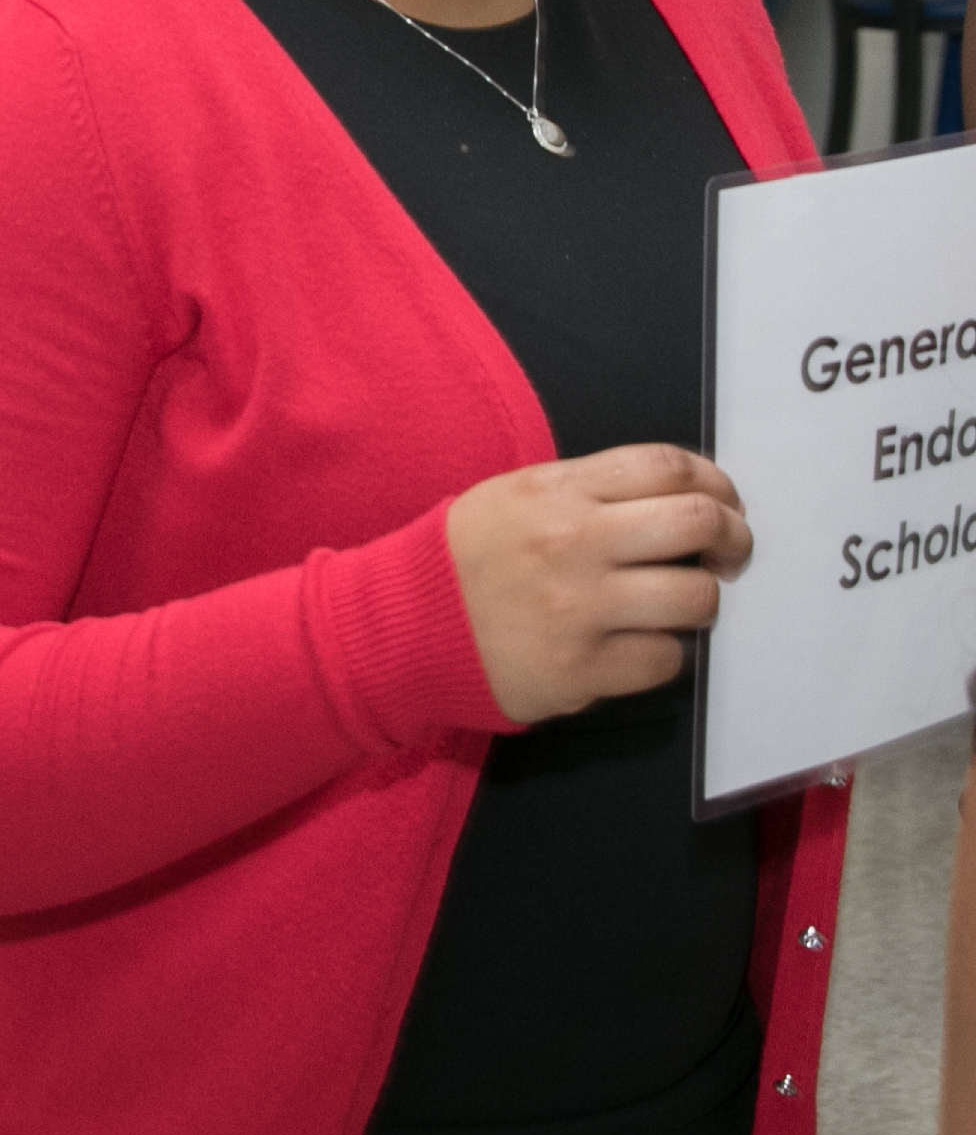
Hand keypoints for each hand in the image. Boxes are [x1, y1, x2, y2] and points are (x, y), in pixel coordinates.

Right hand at [446, 443, 751, 724]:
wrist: (402, 625)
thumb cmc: (468, 559)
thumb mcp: (516, 497)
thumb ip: (593, 491)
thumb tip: (685, 500)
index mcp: (557, 491)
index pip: (669, 466)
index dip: (717, 483)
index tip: (723, 504)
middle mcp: (572, 542)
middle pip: (698, 522)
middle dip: (733, 540)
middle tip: (727, 557)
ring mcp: (579, 608)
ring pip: (695, 597)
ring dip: (701, 602)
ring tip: (679, 606)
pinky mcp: (580, 668)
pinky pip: (664, 659)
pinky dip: (663, 653)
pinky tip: (638, 645)